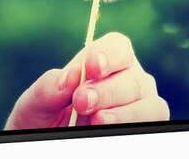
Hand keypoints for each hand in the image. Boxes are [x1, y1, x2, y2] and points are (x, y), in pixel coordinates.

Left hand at [4, 32, 169, 129]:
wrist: (46, 142)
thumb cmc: (42, 118)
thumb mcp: (34, 102)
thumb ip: (49, 87)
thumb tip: (73, 74)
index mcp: (104, 62)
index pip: (118, 47)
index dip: (107, 54)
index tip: (90, 67)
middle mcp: (129, 80)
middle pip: (133, 78)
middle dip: (107, 91)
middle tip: (81, 101)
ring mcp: (141, 105)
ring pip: (150, 104)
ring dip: (125, 113)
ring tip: (98, 120)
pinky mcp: (145, 128)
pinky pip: (153, 124)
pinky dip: (133, 125)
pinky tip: (109, 130)